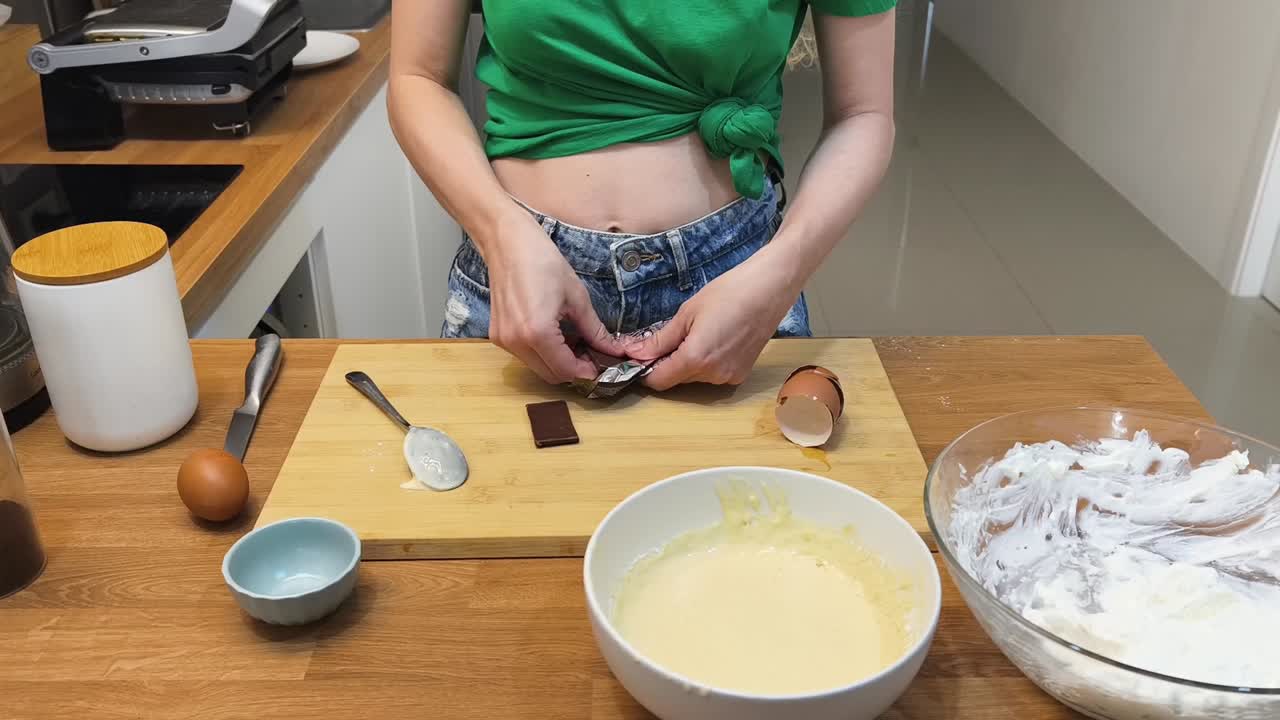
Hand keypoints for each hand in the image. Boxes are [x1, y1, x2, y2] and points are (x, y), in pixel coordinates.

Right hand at [482, 213, 617, 382]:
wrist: (508, 243)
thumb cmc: (542, 261)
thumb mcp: (577, 297)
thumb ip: (594, 330)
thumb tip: (612, 349)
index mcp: (537, 332)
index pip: (565, 370)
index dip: (586, 372)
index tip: (600, 365)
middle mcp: (516, 341)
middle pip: (550, 375)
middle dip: (572, 370)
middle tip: (589, 354)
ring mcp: (503, 340)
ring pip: (537, 367)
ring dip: (556, 362)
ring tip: (572, 341)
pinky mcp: (497, 335)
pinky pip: (524, 355)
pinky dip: (541, 353)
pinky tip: (554, 334)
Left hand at [627, 251, 801, 390]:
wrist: (770, 288)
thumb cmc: (730, 293)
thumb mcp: (687, 313)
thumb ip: (660, 340)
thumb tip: (635, 353)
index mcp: (695, 359)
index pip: (658, 381)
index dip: (644, 370)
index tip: (639, 355)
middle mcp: (712, 375)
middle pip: (676, 380)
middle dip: (665, 363)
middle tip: (665, 338)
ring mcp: (729, 376)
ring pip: (695, 377)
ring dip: (686, 362)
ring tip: (695, 333)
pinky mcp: (741, 373)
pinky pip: (713, 374)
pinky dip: (705, 362)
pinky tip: (713, 338)